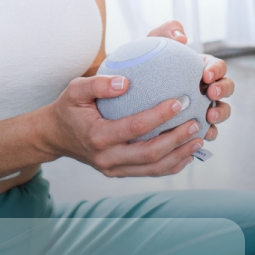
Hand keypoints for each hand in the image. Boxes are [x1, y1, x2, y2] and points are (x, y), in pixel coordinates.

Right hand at [41, 74, 205, 177]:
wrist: (55, 136)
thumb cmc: (68, 108)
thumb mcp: (75, 89)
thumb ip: (98, 84)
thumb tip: (125, 81)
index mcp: (97, 136)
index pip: (134, 128)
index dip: (159, 116)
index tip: (179, 101)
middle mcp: (106, 158)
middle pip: (149, 154)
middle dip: (176, 139)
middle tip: (196, 122)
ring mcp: (113, 169)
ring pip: (152, 168)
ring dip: (179, 155)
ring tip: (199, 139)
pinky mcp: (118, 173)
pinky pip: (149, 173)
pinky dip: (171, 166)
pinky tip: (187, 154)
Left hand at [147, 19, 233, 140]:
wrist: (134, 85)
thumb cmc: (148, 59)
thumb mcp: (156, 40)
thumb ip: (168, 30)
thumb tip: (182, 37)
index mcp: (203, 68)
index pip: (218, 67)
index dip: (217, 70)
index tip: (206, 75)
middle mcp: (207, 87)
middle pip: (227, 88)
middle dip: (224, 90)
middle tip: (211, 93)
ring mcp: (204, 106)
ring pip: (222, 111)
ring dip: (220, 114)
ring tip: (209, 116)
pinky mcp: (196, 124)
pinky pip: (208, 131)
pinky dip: (208, 133)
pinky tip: (199, 136)